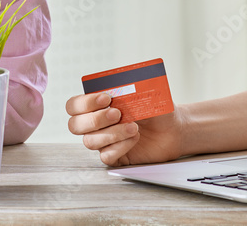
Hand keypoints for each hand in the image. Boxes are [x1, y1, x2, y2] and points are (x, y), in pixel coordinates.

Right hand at [66, 92, 185, 166]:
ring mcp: (104, 141)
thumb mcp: (143, 93)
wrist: (173, 128)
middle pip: (75, 125)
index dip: (84, 103)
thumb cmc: (155, 108)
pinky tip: (135, 138)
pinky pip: (106, 156)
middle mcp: (96, 124)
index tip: (106, 98)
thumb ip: (128, 90)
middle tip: (117, 113)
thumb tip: (117, 89)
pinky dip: (120, 146)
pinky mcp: (115, 157)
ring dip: (112, 133)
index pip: (74, 105)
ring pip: (90, 141)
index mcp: (97, 105)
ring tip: (134, 126)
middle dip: (95, 119)